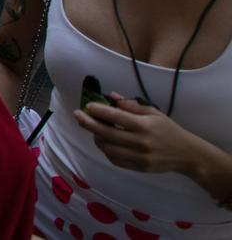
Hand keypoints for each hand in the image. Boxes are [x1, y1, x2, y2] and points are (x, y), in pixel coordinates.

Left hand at [75, 97, 214, 177]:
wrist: (187, 155)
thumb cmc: (169, 130)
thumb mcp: (154, 113)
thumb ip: (131, 106)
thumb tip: (111, 97)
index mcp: (144, 126)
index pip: (116, 117)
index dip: (98, 111)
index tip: (87, 106)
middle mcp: (140, 142)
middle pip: (106, 133)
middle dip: (88, 123)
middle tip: (78, 115)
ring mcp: (138, 157)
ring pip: (108, 148)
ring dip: (96, 138)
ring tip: (94, 130)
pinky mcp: (138, 168)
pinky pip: (115, 160)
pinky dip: (106, 151)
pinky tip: (105, 142)